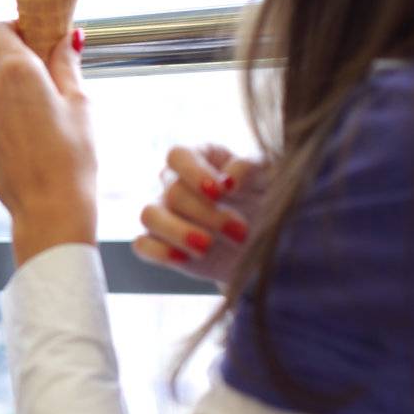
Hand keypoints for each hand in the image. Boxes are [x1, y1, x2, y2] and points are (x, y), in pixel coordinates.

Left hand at [0, 23, 96, 263]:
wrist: (49, 205)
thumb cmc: (73, 154)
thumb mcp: (79, 101)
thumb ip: (66, 62)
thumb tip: (68, 35)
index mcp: (16, 69)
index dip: (13, 28)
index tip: (31, 37)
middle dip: (7, 56)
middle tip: (34, 73)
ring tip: (24, 104)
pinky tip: (11, 126)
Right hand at [133, 145, 266, 284]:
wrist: (269, 239)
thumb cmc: (269, 197)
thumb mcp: (271, 176)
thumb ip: (249, 168)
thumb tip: (228, 180)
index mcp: (200, 157)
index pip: (178, 155)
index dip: (194, 172)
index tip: (221, 192)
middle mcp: (176, 182)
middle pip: (173, 192)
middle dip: (207, 215)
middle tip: (241, 232)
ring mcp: (165, 213)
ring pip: (149, 216)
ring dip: (180, 232)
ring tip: (208, 247)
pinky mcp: (162, 243)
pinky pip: (143, 245)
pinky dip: (161, 252)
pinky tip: (188, 258)